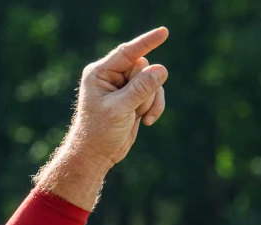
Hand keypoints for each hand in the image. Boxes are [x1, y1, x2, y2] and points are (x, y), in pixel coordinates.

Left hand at [36, 26, 169, 207]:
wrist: (96, 155)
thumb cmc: (99, 132)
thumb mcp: (120, 109)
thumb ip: (141, 89)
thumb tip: (161, 69)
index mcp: (100, 73)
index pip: (127, 52)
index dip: (146, 42)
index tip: (164, 32)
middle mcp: (112, 76)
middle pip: (143, 68)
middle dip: (145, 89)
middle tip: (134, 108)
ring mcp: (124, 87)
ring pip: (153, 81)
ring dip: (150, 100)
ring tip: (138, 117)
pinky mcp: (134, 98)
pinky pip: (155, 93)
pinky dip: (155, 107)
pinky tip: (146, 122)